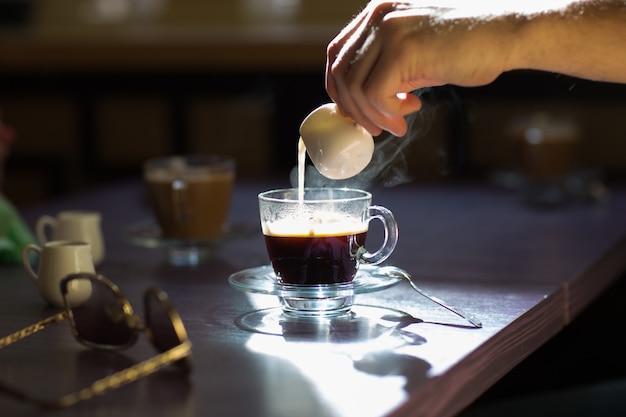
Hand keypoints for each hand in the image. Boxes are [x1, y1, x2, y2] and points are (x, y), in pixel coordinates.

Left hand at [326, 1, 511, 136]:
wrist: (506, 34)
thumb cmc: (466, 47)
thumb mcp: (414, 55)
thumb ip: (384, 70)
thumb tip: (358, 102)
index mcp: (377, 14)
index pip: (336, 54)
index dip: (339, 89)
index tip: (354, 112)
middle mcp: (378, 16)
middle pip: (340, 72)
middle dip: (354, 109)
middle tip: (375, 127)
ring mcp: (389, 29)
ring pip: (355, 87)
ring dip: (374, 115)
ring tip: (397, 123)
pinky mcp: (404, 48)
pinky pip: (376, 93)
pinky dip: (389, 112)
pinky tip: (411, 111)